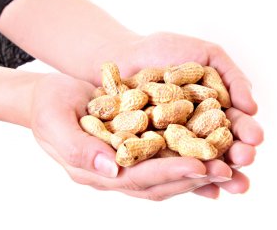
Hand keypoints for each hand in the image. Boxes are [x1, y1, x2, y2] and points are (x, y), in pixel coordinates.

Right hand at [30, 73, 231, 199]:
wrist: (50, 95)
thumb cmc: (48, 106)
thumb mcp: (55, 123)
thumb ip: (79, 147)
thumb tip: (110, 168)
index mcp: (96, 171)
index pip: (138, 178)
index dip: (169, 173)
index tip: (199, 167)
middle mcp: (116, 171)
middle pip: (160, 181)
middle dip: (193, 177)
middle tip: (226, 171)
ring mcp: (127, 160)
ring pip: (167, 170)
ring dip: (198, 169)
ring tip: (228, 164)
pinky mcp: (136, 143)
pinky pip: (166, 152)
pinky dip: (188, 153)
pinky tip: (211, 148)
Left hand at [91, 32, 263, 196]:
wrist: (125, 55)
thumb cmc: (166, 51)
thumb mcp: (208, 56)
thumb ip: (232, 77)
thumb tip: (253, 108)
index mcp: (214, 110)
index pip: (234, 124)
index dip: (246, 132)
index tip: (256, 138)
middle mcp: (197, 131)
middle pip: (220, 147)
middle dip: (236, 155)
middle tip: (246, 158)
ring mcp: (175, 145)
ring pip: (199, 162)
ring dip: (218, 174)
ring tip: (233, 182)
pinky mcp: (152, 154)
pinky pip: (168, 167)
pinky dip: (187, 180)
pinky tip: (208, 194)